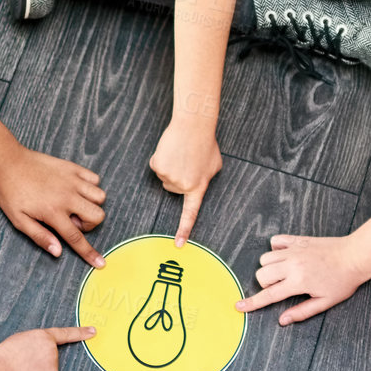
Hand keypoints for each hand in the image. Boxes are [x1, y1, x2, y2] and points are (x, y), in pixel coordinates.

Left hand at [0, 148, 107, 265]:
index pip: (76, 238)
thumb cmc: (11, 193)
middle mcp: (67, 196)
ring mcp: (72, 180)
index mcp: (53, 212)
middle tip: (71, 219)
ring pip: (100, 197)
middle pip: (97, 215)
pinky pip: (95, 179)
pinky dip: (90, 186)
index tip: (100, 263)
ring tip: (74, 204)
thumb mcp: (19, 220)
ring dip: (91, 205)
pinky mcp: (73, 168)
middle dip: (89, 223)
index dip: (89, 253)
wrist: (9, 163)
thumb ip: (40, 236)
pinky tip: (76, 189)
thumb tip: (58, 252)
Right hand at [0, 326, 96, 370]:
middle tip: (24, 365)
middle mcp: (53, 349)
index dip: (81, 332)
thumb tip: (39, 353)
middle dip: (42, 364)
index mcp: (43, 336)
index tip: (94, 331)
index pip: (66, 334)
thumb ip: (35, 343)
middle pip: (53, 359)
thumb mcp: (20, 340)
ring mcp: (54, 364)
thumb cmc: (5, 356)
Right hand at [150, 117, 222, 244]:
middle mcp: (183, 185)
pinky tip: (171, 149)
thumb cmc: (205, 143)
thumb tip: (197, 182)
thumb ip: (205, 178)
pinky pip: (156, 166)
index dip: (184, 230)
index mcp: (198, 187)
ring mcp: (170, 177)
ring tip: (180, 153)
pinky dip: (161, 158)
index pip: (191, 213)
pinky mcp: (158, 166)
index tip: (178, 245)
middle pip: (172, 188)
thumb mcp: (214, 165)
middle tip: (187, 161)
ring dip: (170, 166)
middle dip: (177, 176)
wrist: (193, 125)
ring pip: (164, 177)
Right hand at [239, 233, 370, 324]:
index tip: (238, 306)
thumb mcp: (325, 302)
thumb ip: (301, 312)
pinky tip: (285, 256)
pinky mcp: (298, 240)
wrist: (355, 256)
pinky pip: (275, 241)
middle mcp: (291, 264)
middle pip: (261, 274)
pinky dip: (275, 248)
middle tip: (282, 287)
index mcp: (298, 282)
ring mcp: (294, 250)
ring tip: (285, 273)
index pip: (268, 295)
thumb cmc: (343, 281)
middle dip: (265, 284)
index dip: (252, 303)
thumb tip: (282, 321)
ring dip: (269, 267)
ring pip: (265, 258)